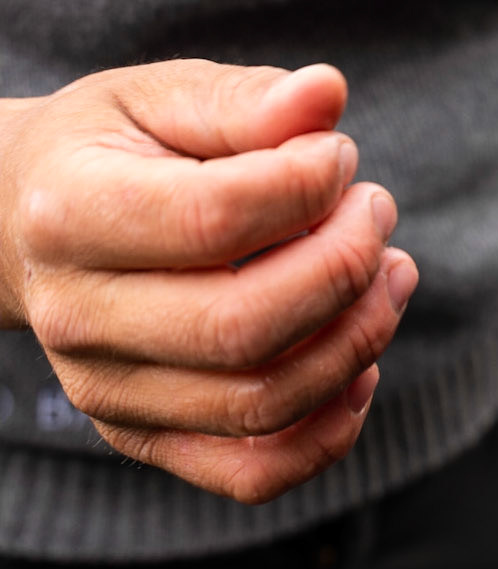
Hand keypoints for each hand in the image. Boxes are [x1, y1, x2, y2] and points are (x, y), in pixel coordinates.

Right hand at [0, 61, 417, 501]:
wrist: (27, 225)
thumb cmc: (111, 150)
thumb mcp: (159, 96)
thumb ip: (244, 100)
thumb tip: (326, 96)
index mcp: (69, 214)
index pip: (212, 218)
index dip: (305, 185)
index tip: (339, 155)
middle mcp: (78, 316)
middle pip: (241, 327)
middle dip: (343, 267)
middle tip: (376, 211)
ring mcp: (108, 390)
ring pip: (260, 404)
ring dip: (357, 339)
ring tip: (390, 271)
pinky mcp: (142, 436)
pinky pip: (253, 472)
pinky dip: (329, 430)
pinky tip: (360, 364)